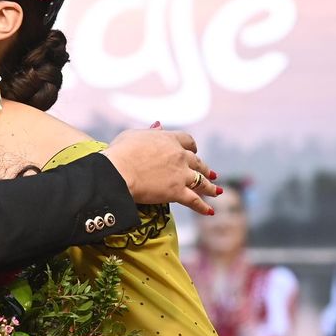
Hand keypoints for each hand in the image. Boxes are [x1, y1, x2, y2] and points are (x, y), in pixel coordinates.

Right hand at [103, 126, 219, 215]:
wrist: (119, 171)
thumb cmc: (121, 152)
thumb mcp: (134, 134)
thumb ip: (149, 131)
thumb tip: (158, 124)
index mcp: (169, 139)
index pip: (187, 140)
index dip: (192, 147)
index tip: (194, 150)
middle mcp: (179, 155)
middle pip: (197, 162)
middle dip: (204, 168)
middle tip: (211, 173)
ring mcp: (181, 174)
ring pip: (201, 181)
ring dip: (210, 187)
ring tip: (217, 192)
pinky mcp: (177, 192)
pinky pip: (194, 200)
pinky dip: (202, 207)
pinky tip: (210, 211)